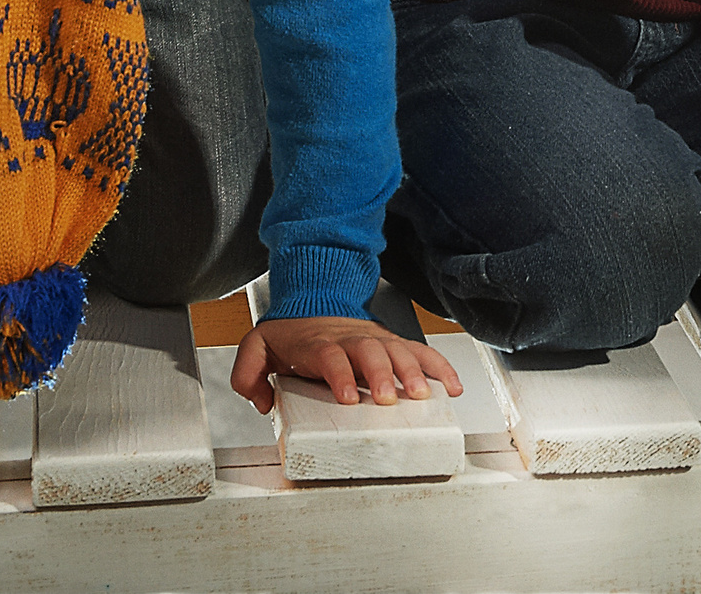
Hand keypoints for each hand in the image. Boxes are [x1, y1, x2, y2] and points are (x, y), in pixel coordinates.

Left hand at [230, 315, 465, 414]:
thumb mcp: (257, 348)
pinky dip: (439, 366)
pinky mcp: (392, 343)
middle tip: (389, 400)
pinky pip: (420, 351)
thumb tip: (260, 400)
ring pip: (398, 349)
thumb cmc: (290, 334)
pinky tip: (452, 385)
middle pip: (369, 351)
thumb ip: (248, 374)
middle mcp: (350, 338)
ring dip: (413, 371)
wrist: (313, 300)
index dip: (339, 375)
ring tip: (425, 395)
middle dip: (381, 374)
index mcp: (317, 342)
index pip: (329, 355)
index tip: (347, 397)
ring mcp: (374, 338)